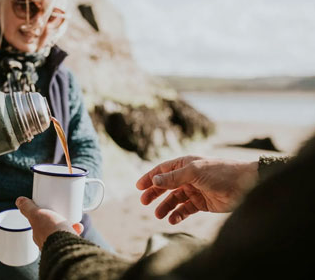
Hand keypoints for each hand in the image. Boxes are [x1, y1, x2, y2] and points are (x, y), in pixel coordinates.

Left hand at [16, 197, 83, 249]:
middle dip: (57, 218)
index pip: (39, 223)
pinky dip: (75, 230)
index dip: (44, 214)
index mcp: (38, 235)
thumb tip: (19, 200)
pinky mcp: (69, 246)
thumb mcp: (37, 215)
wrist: (66, 246)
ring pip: (62, 232)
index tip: (49, 207)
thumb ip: (28, 208)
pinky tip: (79, 226)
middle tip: (62, 210)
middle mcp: (47, 242)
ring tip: (72, 218)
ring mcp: (58, 245)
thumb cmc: (50, 230)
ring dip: (67, 224)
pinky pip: (72, 237)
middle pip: (51, 227)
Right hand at [136, 156, 258, 223]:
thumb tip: (154, 180)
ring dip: (165, 206)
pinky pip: (185, 209)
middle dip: (154, 193)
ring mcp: (195, 190)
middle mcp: (188, 177)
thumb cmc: (220, 173)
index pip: (162, 171)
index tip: (138, 187)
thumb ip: (173, 177)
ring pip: (174, 199)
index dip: (150, 178)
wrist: (246, 185)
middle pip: (166, 186)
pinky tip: (173, 220)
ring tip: (158, 215)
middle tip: (144, 202)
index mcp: (185, 165)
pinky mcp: (202, 203)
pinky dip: (178, 214)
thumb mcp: (194, 172)